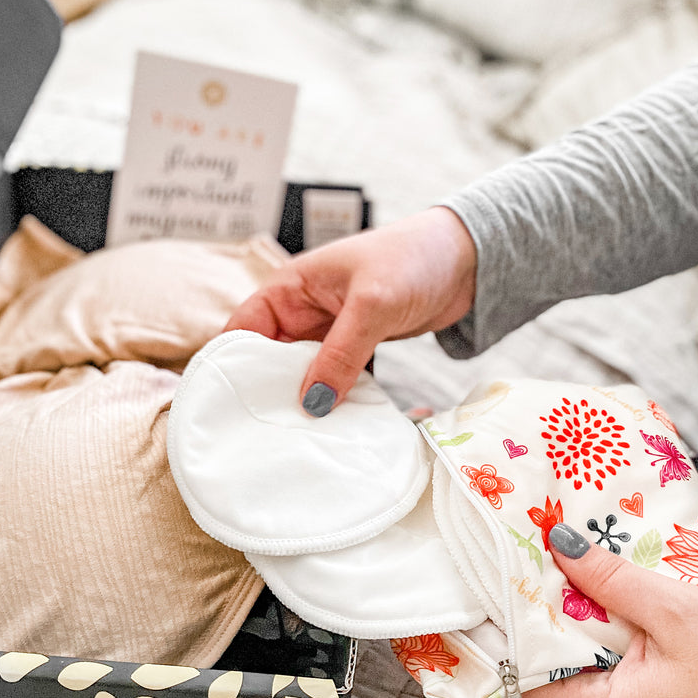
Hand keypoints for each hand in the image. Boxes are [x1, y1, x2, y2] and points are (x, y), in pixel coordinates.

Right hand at [224, 206, 476, 413]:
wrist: (467, 258)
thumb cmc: (413, 259)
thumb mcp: (371, 305)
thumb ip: (340, 354)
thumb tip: (310, 405)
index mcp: (289, 289)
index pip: (242, 331)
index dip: (230, 366)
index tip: (230, 408)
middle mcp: (302, 312)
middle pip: (269, 361)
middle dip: (268, 393)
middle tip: (267, 435)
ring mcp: (330, 333)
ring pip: (303, 375)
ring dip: (304, 401)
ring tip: (299, 439)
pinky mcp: (357, 349)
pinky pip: (335, 381)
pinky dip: (335, 400)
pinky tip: (337, 426)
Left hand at [524, 524, 697, 697]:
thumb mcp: (677, 612)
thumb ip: (609, 578)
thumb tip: (557, 544)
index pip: (519, 670)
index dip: (508, 619)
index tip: (501, 571)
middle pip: (549, 664)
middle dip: (548, 608)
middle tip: (541, 553)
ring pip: (583, 665)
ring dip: (583, 618)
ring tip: (579, 565)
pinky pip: (613, 673)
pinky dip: (612, 636)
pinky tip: (619, 599)